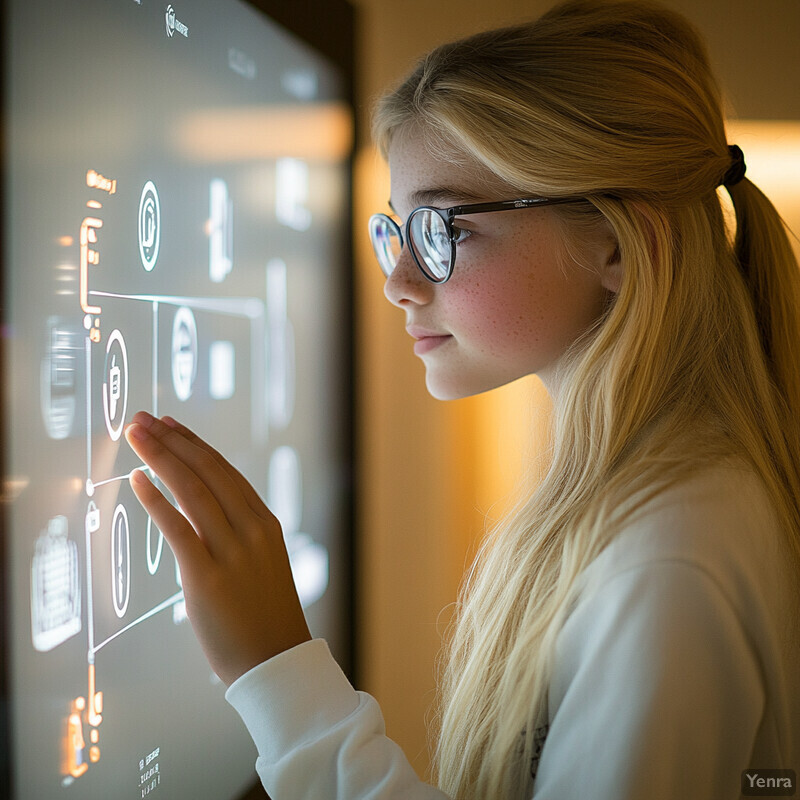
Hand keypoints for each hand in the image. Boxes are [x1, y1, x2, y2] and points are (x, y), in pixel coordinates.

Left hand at [124, 411, 311, 685]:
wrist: (276, 660)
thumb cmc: (265, 614)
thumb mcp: (261, 561)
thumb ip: (236, 532)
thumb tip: (199, 510)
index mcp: (264, 523)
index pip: (225, 471)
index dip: (194, 444)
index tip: (170, 424)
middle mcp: (251, 529)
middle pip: (207, 472)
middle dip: (171, 441)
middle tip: (142, 419)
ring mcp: (232, 551)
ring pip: (193, 490)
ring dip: (161, 458)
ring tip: (136, 436)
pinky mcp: (207, 576)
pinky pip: (179, 528)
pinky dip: (156, 500)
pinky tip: (138, 480)